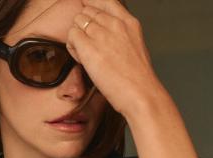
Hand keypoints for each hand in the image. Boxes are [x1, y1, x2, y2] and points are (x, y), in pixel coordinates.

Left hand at [66, 0, 164, 116]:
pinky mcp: (89, 48)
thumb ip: (122, 38)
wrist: (140, 94)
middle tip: (88, 46)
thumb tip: (109, 41)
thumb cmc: (138, 80)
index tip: (87, 12)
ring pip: (77, 22)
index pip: (105, 1)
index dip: (92, 5)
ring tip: (85, 55)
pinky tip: (81, 59)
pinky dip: (73, 47)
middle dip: (84, 27)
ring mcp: (102, 34)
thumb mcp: (135, 49)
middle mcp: (115, 24)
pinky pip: (72, 36)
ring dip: (77, 37)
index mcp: (129, 23)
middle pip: (88, 12)